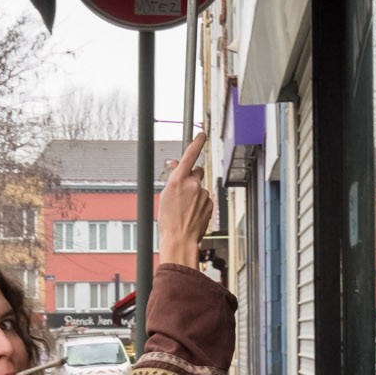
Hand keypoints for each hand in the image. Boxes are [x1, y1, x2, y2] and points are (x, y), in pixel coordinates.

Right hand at [158, 134, 212, 268]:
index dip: (196, 143)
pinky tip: (192, 213)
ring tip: (185, 209)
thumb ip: (173, 179)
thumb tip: (177, 166)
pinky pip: (205, 198)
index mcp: (178, 181)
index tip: (202, 135)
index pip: (190, 156)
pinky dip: (200, 203)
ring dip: (194, 193)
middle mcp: (193, 184)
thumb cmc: (169, 220)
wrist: (180, 239)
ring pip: (200, 187)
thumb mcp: (165, 195)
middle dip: (193, 176)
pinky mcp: (210, 203)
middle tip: (184, 189)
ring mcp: (203, 194)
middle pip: (197, 171)